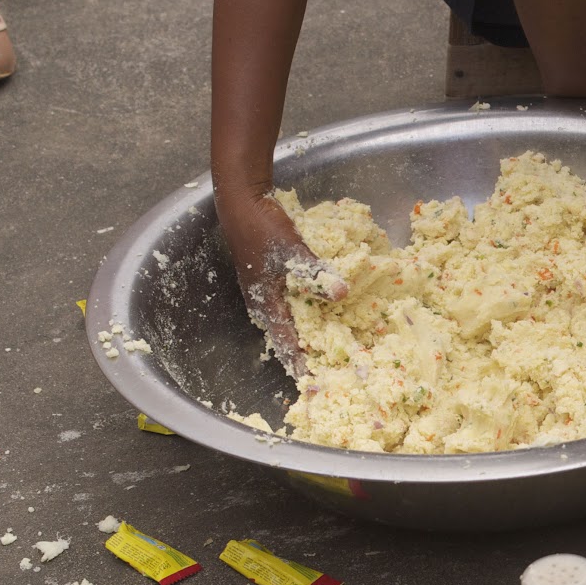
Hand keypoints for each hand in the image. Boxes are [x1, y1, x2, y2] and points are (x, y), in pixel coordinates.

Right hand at [216, 190, 341, 376]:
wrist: (243, 201)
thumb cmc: (263, 228)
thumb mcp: (291, 251)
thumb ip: (315, 273)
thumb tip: (341, 294)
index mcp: (266, 304)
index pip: (286, 343)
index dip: (300, 363)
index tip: (315, 382)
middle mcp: (265, 304)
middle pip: (288, 337)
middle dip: (307, 354)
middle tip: (330, 371)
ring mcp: (269, 292)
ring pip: (291, 322)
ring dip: (309, 335)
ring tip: (330, 351)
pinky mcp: (275, 280)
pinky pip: (294, 305)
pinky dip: (310, 314)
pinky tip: (326, 314)